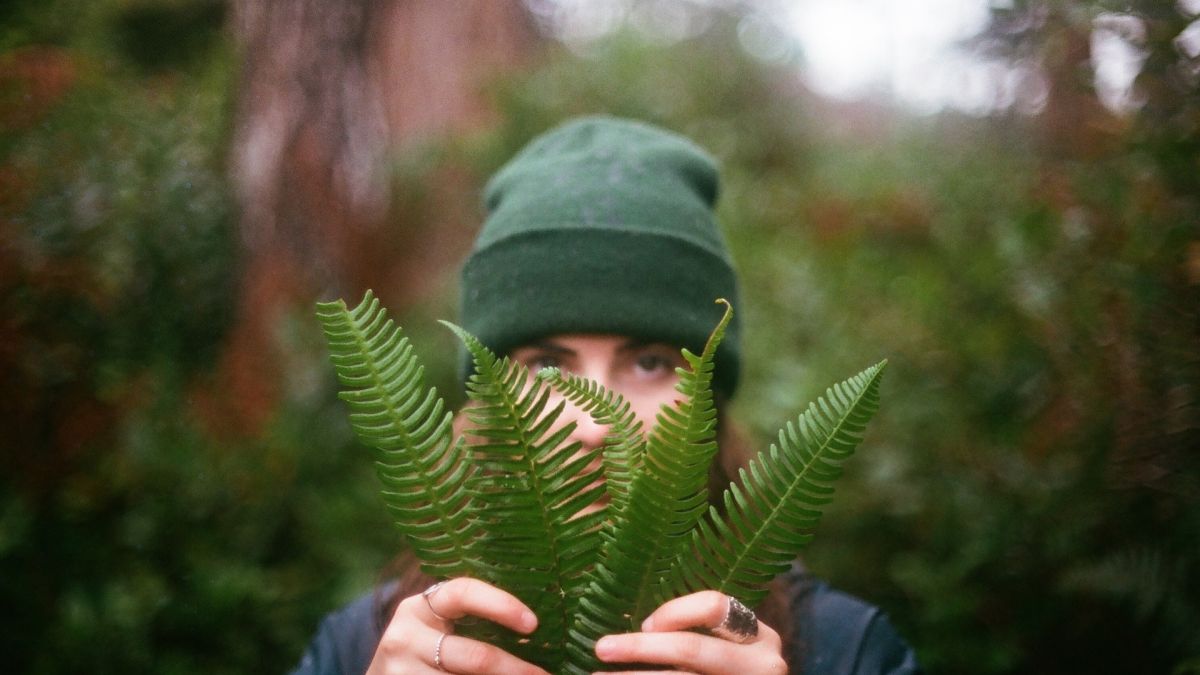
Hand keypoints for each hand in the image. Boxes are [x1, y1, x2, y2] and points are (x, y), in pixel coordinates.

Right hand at [367, 577, 549, 674]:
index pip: (462, 592)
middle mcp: (405, 637)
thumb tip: (534, 630)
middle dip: (515, 669)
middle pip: (474, 656)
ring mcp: (401, 671)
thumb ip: (469, 621)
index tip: (532, 623)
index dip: (501, 604)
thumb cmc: (422, 649)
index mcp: (420, 607)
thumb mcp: (435, 626)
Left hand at [593, 591, 786, 674]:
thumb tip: (644, 627)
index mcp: (759, 636)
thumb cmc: (735, 670)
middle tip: (602, 648)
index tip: (645, 624)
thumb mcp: (731, 648)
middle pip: (692, 648)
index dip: (674, 612)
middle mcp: (760, 663)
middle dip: (640, 647)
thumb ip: (700, 633)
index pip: (714, 606)